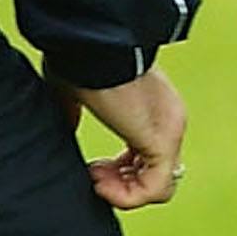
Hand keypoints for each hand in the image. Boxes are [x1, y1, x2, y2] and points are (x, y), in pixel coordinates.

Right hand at [53, 63, 188, 209]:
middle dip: (121, 182)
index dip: (120, 171)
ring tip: (94, 176)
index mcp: (153, 107)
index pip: (150, 157)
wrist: (91, 40)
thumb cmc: (79, 57)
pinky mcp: (162, 138)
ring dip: (121, 191)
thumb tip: (66, 130)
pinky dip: (126, 195)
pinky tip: (98, 181)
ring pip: (159, 187)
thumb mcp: (73, 91)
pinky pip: (155, 189)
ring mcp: (170, 129)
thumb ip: (73, 113)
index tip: (92, 167)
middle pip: (156, 174)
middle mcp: (169, 120)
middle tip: (92, 173)